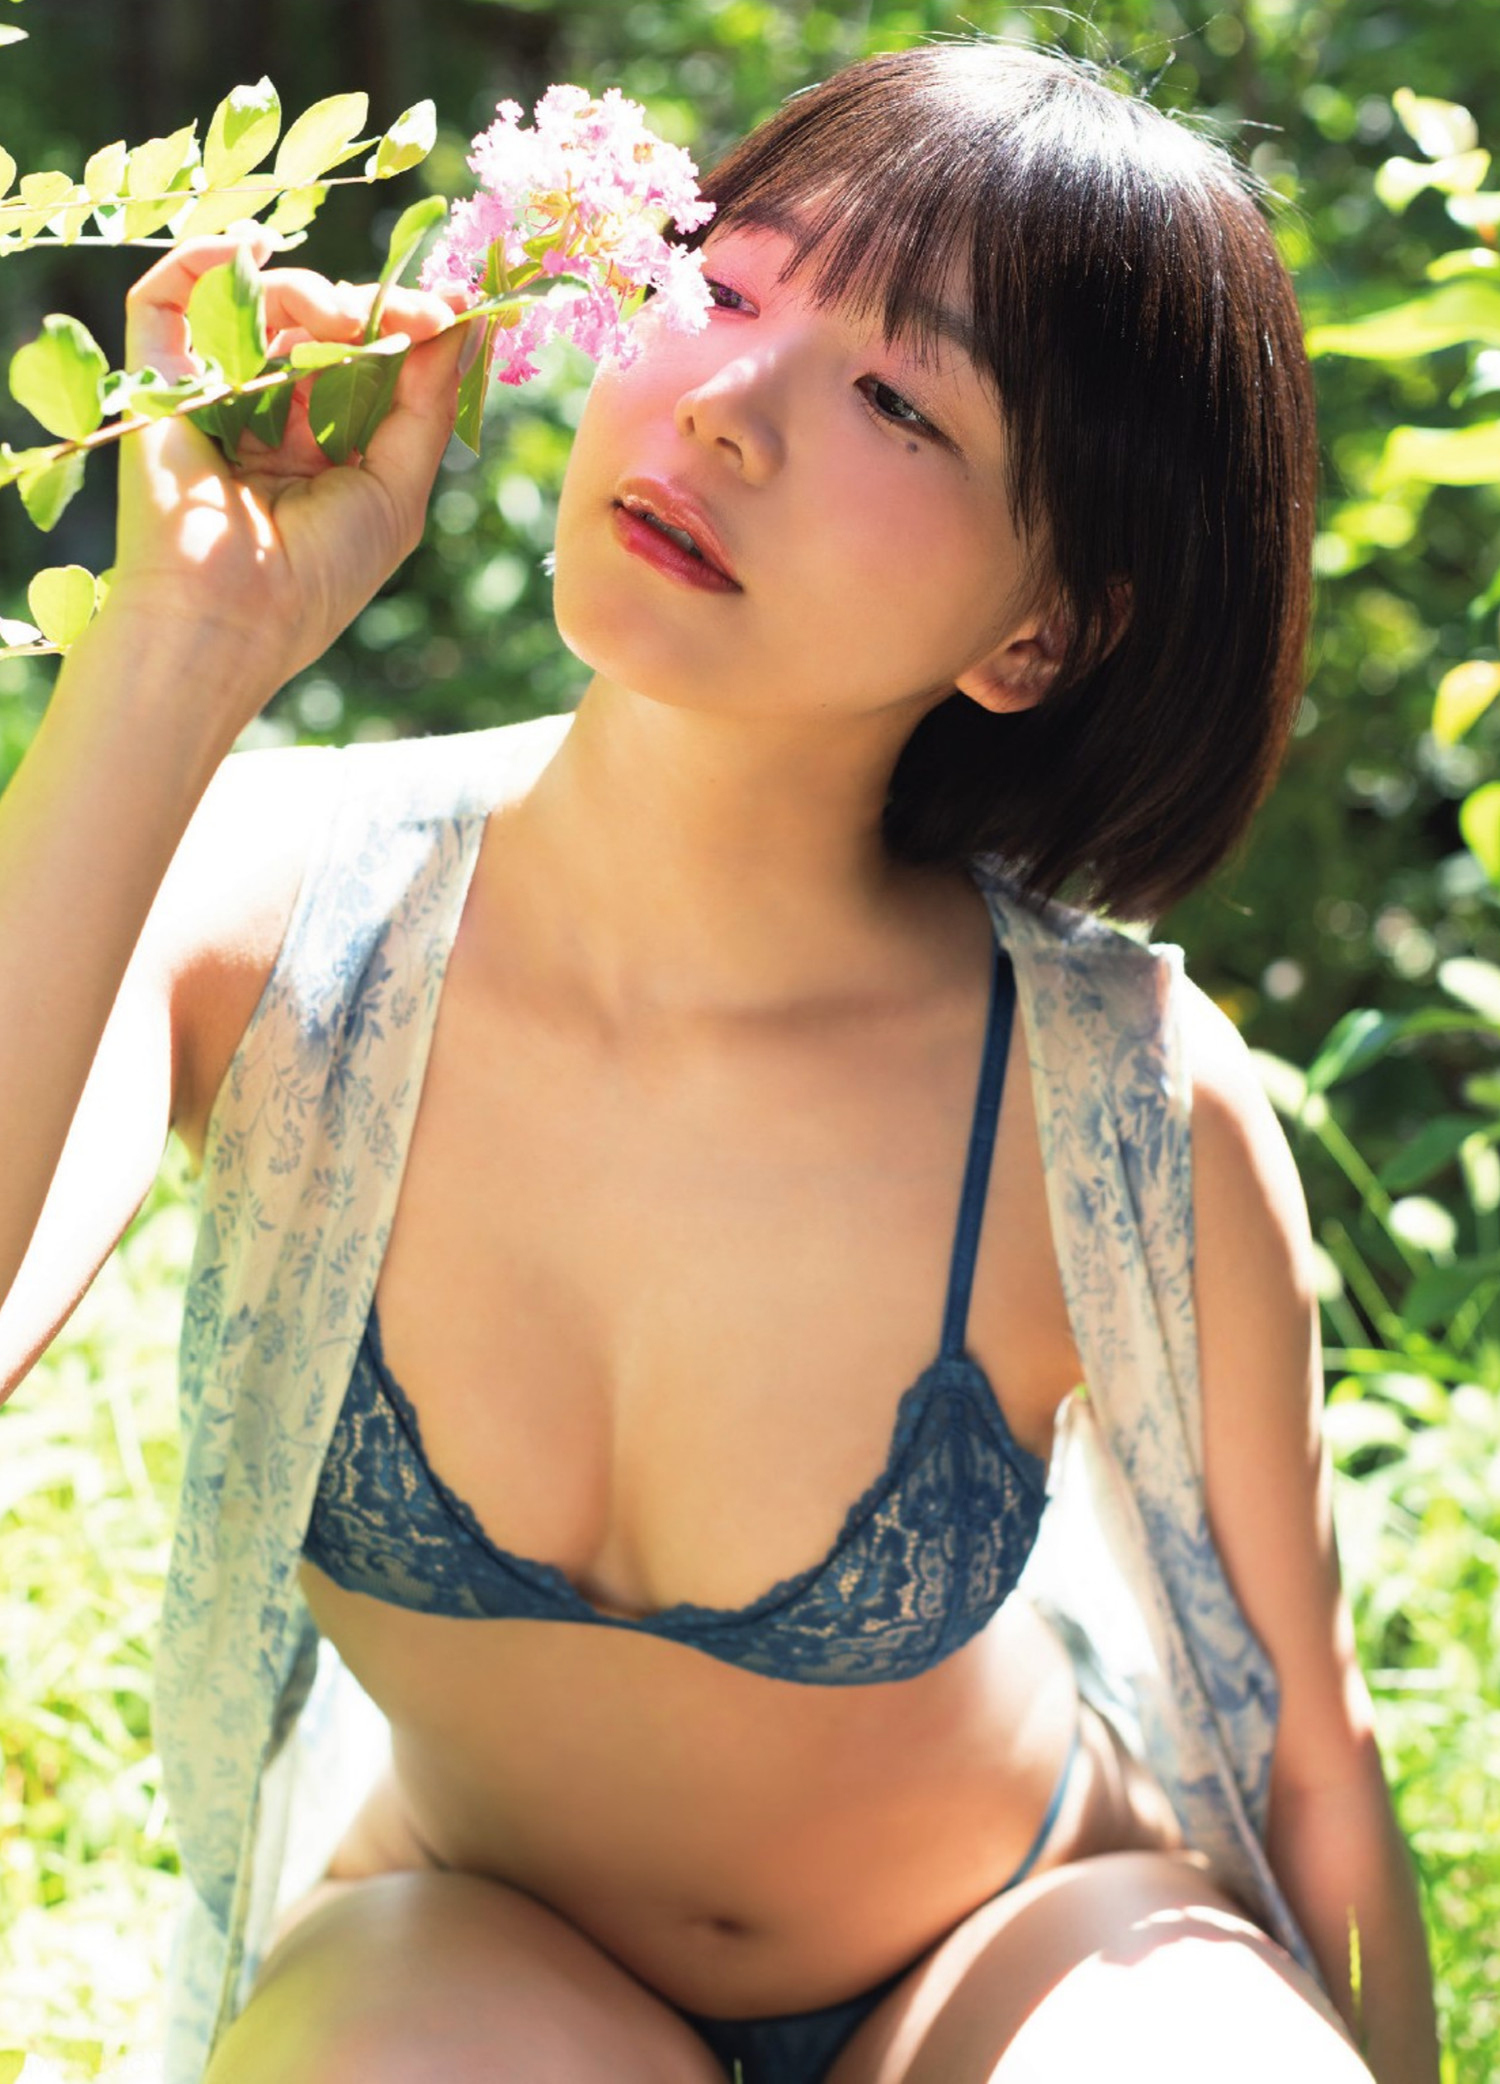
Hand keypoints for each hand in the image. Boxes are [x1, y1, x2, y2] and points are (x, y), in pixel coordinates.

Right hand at [108, 229, 468, 706]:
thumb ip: (427, 403)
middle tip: (394, 313)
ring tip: (333, 317)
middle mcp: (265, 415)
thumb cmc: (320, 573)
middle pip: (314, 322)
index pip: (364, 358)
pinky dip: (204, 259)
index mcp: (322, 445)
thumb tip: (462, 320)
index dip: (406, 322)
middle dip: (363, 305)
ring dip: (305, 290)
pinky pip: (166, 300)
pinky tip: (249, 249)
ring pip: (255, 303)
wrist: (228, 618)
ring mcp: (210, 396)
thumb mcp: (397, 487)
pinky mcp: (154, 383)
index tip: (450, 304)